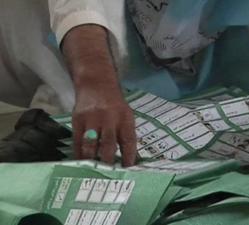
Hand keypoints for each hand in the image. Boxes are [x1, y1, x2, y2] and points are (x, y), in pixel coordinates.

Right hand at [62, 25, 136, 165]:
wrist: (96, 83)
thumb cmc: (115, 104)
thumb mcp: (126, 115)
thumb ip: (126, 135)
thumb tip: (130, 161)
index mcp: (125, 118)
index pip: (128, 141)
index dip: (129, 158)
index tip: (128, 171)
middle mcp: (109, 118)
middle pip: (108, 145)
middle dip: (109, 163)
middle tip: (109, 177)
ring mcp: (92, 119)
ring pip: (90, 145)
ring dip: (92, 161)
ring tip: (93, 173)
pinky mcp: (77, 120)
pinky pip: (77, 142)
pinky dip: (79, 155)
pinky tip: (81, 164)